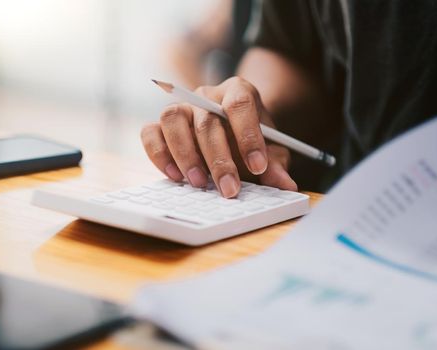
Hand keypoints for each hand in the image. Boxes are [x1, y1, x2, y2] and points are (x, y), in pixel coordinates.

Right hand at [141, 77, 296, 197]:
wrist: (234, 130)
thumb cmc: (251, 139)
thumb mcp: (270, 150)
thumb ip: (275, 165)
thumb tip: (285, 185)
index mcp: (238, 91)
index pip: (240, 104)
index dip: (248, 136)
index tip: (258, 166)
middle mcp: (205, 95)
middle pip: (207, 120)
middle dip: (219, 159)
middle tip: (229, 189)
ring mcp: (181, 106)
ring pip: (172, 119)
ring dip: (185, 154)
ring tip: (200, 184)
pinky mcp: (161, 124)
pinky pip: (150, 133)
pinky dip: (159, 155)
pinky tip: (176, 177)